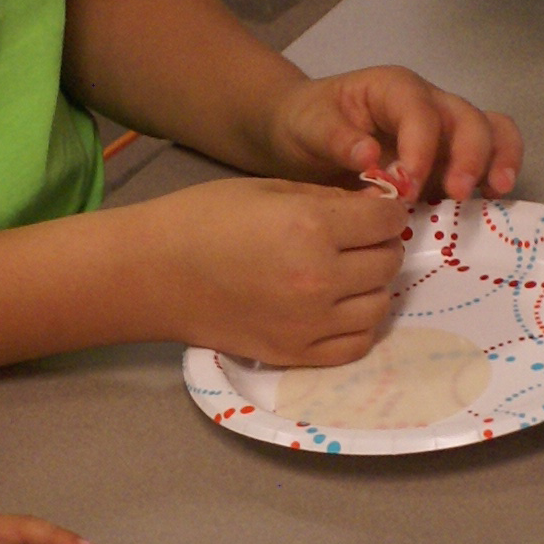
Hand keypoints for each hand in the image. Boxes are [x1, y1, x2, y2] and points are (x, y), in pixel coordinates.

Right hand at [137, 173, 407, 364]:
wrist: (156, 274)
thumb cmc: (204, 219)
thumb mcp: (270, 189)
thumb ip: (328, 200)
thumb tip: (377, 208)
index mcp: (312, 227)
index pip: (386, 220)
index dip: (386, 210)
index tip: (374, 210)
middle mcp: (320, 279)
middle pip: (388, 262)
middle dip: (380, 245)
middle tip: (358, 239)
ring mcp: (311, 323)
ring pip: (380, 305)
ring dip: (372, 286)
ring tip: (347, 273)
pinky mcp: (297, 354)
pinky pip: (357, 343)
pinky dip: (358, 324)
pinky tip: (339, 307)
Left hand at [261, 65, 523, 206]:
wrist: (306, 134)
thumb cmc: (309, 122)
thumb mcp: (310, 126)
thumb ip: (338, 140)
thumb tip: (370, 159)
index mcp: (393, 89)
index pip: (420, 112)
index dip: (421, 148)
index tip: (406, 187)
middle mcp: (429, 103)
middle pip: (466, 117)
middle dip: (468, 155)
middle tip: (456, 194)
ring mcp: (446, 129)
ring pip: (490, 130)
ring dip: (497, 160)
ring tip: (495, 192)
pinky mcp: (452, 156)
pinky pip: (489, 154)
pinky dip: (497, 171)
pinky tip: (492, 200)